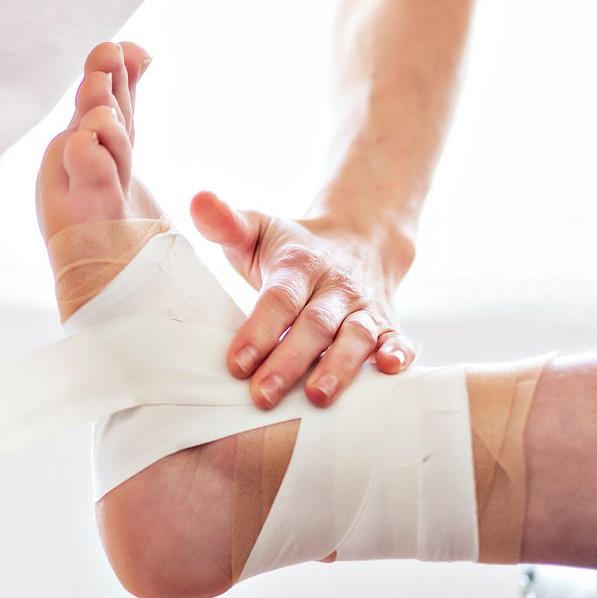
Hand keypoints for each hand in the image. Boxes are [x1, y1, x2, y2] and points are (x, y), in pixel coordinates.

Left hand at [190, 192, 415, 408]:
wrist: (361, 238)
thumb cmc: (293, 248)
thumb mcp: (259, 229)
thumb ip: (225, 223)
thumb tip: (197, 200)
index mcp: (301, 265)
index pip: (279, 298)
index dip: (259, 330)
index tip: (236, 363)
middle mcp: (336, 286)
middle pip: (314, 325)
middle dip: (289, 362)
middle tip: (263, 395)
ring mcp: (364, 307)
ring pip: (356, 337)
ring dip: (340, 367)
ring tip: (318, 397)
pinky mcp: (387, 325)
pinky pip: (398, 339)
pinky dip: (399, 354)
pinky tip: (389, 370)